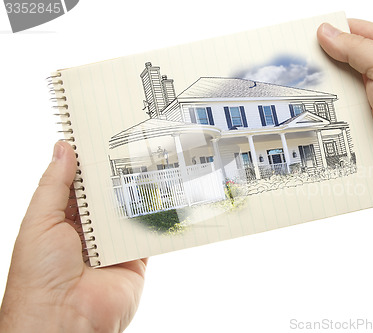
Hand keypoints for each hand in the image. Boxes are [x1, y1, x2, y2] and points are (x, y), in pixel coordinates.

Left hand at [0, 141, 146, 332]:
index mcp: (61, 222)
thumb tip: (63, 148)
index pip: (78, 185)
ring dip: (138, 193)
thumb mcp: (40, 220)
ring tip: (152, 164)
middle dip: (117, 175)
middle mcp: (88, 232)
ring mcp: (113, 245)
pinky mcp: (134, 259)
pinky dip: (156, 219)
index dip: (87, 163)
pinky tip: (164, 196)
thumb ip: (55, 184)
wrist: (64, 319)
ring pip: (129, 211)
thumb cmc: (40, 274)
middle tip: (133, 146)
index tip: (100, 138)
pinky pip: (148, 234)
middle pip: (106, 197)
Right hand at [317, 19, 372, 260]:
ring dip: (320, 93)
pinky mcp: (362, 128)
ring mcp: (370, 104)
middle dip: (320, 64)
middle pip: (342, 64)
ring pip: (336, 93)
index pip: (357, 34)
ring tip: (294, 89)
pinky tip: (307, 117)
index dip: (334, 31)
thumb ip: (356, 49)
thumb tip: (326, 33)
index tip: (308, 35)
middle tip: (294, 64)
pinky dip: (324, 119)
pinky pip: (337, 120)